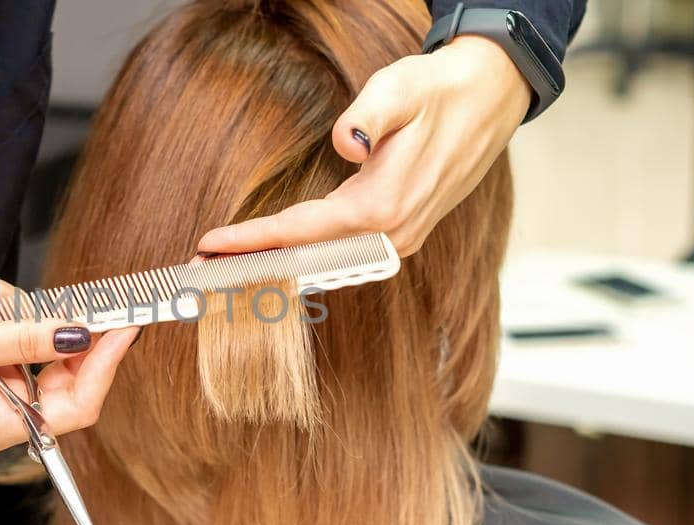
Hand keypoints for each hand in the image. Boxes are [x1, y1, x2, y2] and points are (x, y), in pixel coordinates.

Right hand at [0, 280, 139, 451]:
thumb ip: (26, 338)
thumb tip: (82, 335)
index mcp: (2, 422)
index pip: (80, 401)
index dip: (106, 363)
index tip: (125, 323)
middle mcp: (7, 407)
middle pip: (65, 364)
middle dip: (45, 324)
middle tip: (22, 297)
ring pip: (41, 335)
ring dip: (14, 307)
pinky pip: (17, 325)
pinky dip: (0, 306)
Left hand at [197, 36, 528, 256]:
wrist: (492, 97)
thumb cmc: (439, 89)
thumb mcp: (399, 87)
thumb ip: (367, 115)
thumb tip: (344, 142)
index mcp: (383, 205)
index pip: (301, 231)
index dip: (252, 239)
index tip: (210, 245)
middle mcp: (392, 235)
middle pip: (308, 259)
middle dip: (253, 264)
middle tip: (201, 268)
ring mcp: (401, 240)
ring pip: (326, 262)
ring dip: (276, 265)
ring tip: (228, 265)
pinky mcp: (404, 234)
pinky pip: (344, 255)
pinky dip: (305, 257)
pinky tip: (277, 254)